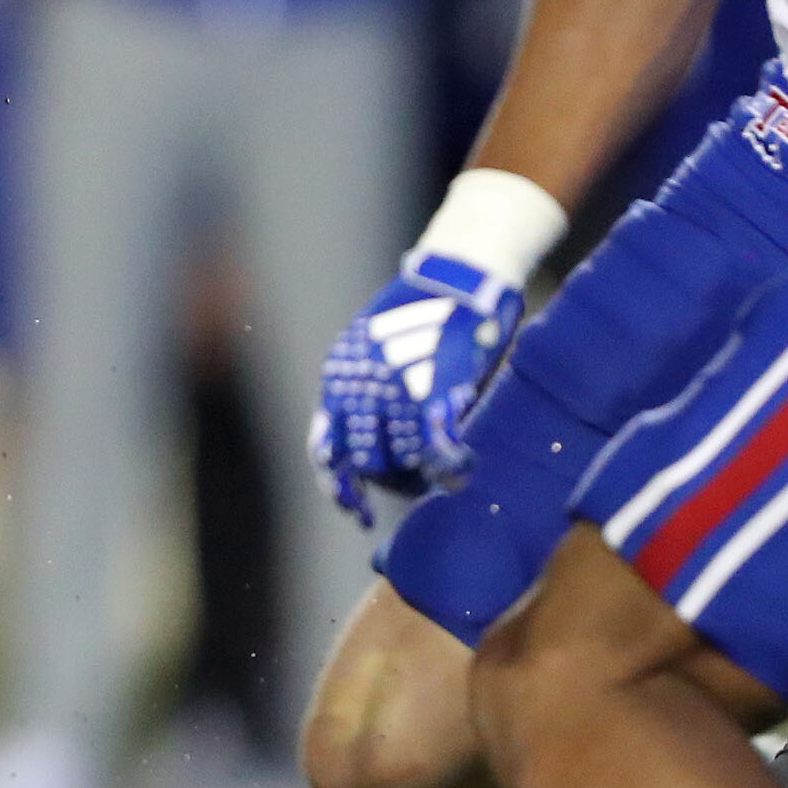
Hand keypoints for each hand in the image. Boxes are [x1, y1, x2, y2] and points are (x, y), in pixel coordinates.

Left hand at [311, 254, 527, 527]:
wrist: (460, 274)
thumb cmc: (428, 309)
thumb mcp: (382, 347)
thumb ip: (374, 392)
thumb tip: (388, 440)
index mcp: (340, 377)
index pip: (325, 449)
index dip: (338, 487)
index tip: (355, 513)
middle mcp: (358, 389)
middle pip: (365, 463)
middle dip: (389, 482)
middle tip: (414, 485)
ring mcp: (392, 393)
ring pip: (400, 462)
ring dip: (421, 478)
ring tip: (442, 474)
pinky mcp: (431, 394)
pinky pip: (436, 452)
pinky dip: (450, 469)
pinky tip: (461, 471)